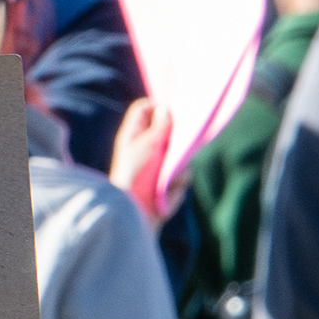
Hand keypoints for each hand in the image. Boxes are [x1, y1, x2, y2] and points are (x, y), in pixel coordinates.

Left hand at [107, 96, 175, 220]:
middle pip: (169, 130)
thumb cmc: (134, 175)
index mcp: (134, 134)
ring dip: (176, 169)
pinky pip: (184, 175)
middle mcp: (147, 147)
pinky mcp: (169, 182)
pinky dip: (176, 185)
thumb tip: (165, 109)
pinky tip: (164, 196)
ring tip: (164, 182)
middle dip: (176, 140)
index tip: (173, 108)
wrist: (134, 212)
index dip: (158, 106)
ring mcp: (159, 165)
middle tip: (179, 143)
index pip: (145, 109)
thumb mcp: (147, 146)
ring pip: (182, 155)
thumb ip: (159, 127)